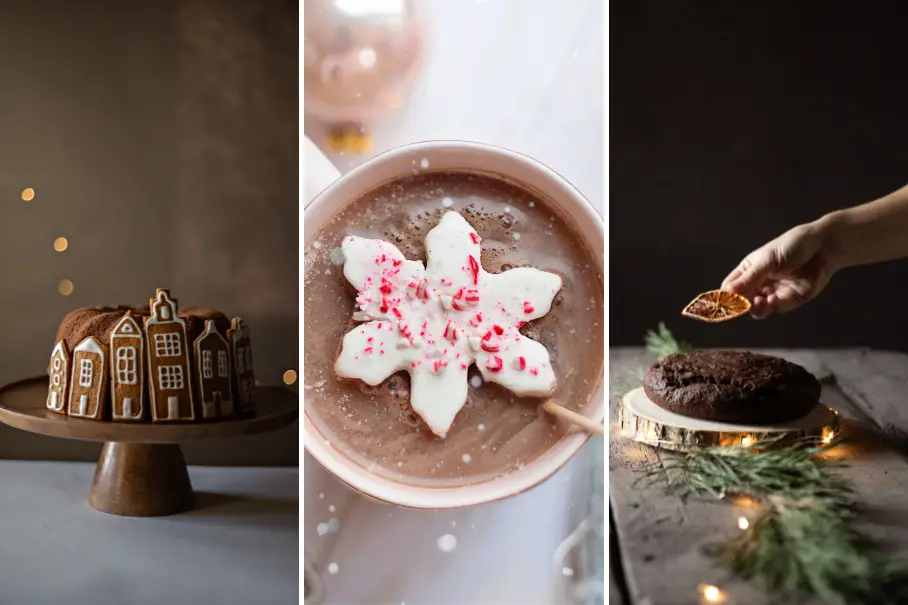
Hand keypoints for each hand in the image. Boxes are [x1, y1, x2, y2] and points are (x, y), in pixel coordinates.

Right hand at [721, 222, 838, 318]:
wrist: (824, 248)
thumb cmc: (793, 246)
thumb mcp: (767, 260)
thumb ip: (749, 278)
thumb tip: (728, 292)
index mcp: (749, 270)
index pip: (730, 287)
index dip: (725, 296)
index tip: (724, 303)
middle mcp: (759, 283)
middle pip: (743, 301)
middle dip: (742, 305)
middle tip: (745, 305)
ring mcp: (774, 292)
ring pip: (758, 309)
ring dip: (757, 309)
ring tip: (760, 303)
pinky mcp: (790, 299)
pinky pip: (777, 308)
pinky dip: (774, 306)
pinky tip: (774, 300)